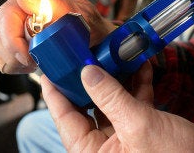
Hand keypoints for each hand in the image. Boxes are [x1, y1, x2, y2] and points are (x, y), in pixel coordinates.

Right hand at [0, 0, 114, 73]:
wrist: (95, 40)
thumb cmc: (89, 28)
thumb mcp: (81, 17)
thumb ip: (56, 6)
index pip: (7, 15)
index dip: (13, 41)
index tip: (30, 58)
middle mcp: (22, 3)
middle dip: (11, 53)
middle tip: (32, 64)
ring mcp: (13, 18)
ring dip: (10, 59)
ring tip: (32, 63)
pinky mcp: (9, 35)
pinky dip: (9, 62)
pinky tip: (27, 64)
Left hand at [41, 63, 193, 151]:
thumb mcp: (138, 125)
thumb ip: (110, 96)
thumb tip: (87, 72)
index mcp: (91, 152)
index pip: (64, 117)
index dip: (55, 89)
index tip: (50, 65)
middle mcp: (103, 147)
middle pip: (85, 106)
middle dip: (88, 78)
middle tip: (84, 51)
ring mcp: (123, 139)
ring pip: (110, 102)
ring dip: (116, 77)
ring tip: (113, 52)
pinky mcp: (142, 131)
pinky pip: (132, 104)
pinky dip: (136, 85)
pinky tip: (139, 65)